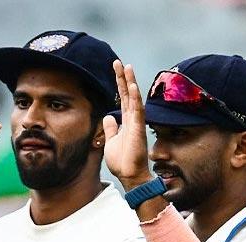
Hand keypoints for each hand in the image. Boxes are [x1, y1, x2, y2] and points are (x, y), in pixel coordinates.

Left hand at [102, 60, 153, 189]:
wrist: (130, 175)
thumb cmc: (122, 161)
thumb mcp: (110, 141)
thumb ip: (110, 128)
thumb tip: (108, 116)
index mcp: (126, 121)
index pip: (123, 97)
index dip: (119, 83)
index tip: (116, 69)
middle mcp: (132, 119)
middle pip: (128, 93)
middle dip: (123, 77)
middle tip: (118, 62)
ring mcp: (136, 123)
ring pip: (134, 97)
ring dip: (130, 82)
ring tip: (127, 66)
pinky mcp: (138, 129)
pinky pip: (137, 110)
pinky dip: (136, 97)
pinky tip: (133, 85)